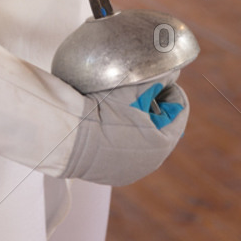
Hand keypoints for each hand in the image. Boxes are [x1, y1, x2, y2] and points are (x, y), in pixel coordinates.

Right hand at [0, 26, 188, 185]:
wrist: (62, 135)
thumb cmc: (100, 110)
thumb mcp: (134, 86)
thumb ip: (159, 75)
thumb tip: (174, 68)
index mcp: (161, 144)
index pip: (178, 108)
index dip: (168, 85)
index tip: (154, 73)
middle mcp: (148, 162)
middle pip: (159, 122)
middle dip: (149, 101)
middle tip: (131, 84)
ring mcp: (126, 170)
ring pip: (138, 135)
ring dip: (132, 116)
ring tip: (114, 98)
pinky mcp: (106, 172)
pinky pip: (118, 147)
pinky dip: (115, 132)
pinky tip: (100, 117)